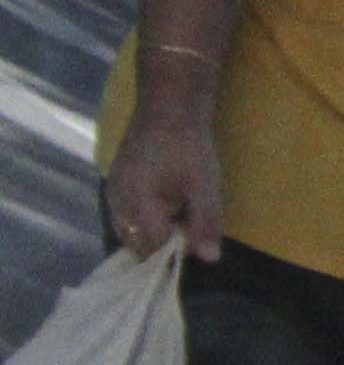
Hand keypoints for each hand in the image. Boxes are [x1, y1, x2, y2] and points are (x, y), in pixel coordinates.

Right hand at [104, 82, 220, 261]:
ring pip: (131, 231)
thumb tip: (210, 259)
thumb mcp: (204, 184)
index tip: (199, 236)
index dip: (177, 249)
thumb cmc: (188, 145)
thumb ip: (205, 222)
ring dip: (155, 231)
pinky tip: (169, 204)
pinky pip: (127, 215)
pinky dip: (146, 218)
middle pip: (137, 243)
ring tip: (182, 212)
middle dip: (164, 243)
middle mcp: (115, 204)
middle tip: (191, 224)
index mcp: (134, 206)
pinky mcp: (116, 184)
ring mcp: (112, 193)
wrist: (168, 105)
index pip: (152, 248)